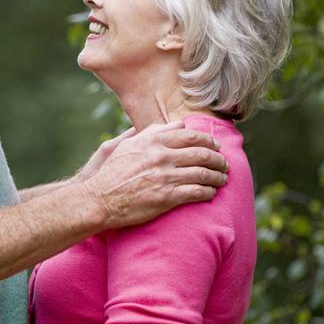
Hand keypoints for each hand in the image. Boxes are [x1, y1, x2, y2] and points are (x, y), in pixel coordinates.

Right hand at [82, 120, 228, 226]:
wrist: (100, 198)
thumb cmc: (111, 172)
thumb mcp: (127, 145)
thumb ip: (152, 133)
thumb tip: (175, 125)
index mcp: (153, 141)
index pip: (190, 135)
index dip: (207, 140)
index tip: (215, 146)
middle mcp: (161, 156)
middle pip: (202, 153)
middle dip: (218, 159)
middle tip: (224, 163)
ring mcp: (165, 176)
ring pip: (203, 173)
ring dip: (217, 176)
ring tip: (223, 179)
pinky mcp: (167, 197)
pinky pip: (197, 192)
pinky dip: (208, 192)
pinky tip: (212, 193)